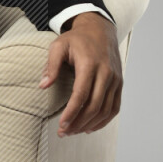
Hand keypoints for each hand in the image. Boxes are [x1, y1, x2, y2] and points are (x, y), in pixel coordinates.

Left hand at [38, 13, 122, 136]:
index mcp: (90, 64)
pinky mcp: (119, 83)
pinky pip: (115, 107)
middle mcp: (106, 73)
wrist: (100, 29)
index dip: (71, 113)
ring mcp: (115, 79)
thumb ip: (50, 65)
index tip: (61, 125)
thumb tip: (43, 85)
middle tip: (63, 132)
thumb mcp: (58, 46)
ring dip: (90, 125)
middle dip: (78, 123)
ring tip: (73, 132)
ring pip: (106, 110)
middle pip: (94, 106)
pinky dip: (104, 120)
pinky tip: (90, 127)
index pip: (81, 95)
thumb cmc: (76, 39)